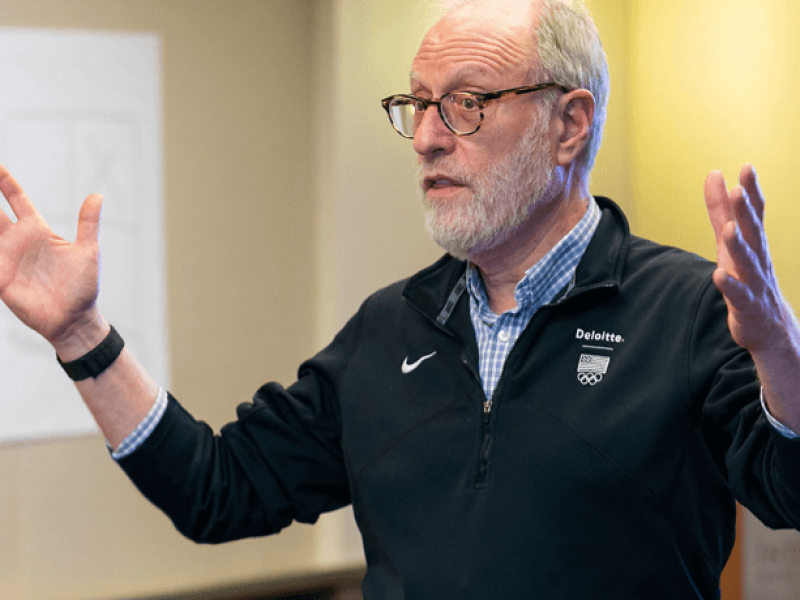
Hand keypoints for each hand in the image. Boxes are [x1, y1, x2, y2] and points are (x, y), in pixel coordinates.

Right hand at [0, 163, 102, 344]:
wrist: (75, 319)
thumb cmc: (83, 286)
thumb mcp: (88, 251)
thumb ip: (88, 223)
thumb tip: (97, 195)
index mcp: (38, 230)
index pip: (17, 199)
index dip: (5, 182)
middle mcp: (18, 241)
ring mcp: (6, 258)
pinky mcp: (0, 278)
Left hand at [704, 164, 796, 352]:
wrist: (767, 324)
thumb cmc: (746, 275)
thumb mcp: (731, 239)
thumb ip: (720, 209)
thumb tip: (714, 174)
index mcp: (754, 241)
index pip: (755, 212)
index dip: (751, 191)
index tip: (747, 167)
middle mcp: (757, 257)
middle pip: (753, 232)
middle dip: (746, 212)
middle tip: (739, 190)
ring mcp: (754, 281)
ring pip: (747, 261)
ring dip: (738, 245)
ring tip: (729, 229)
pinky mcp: (747, 305)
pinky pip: (738, 295)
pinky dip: (730, 285)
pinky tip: (719, 275)